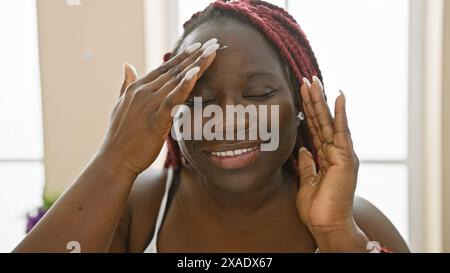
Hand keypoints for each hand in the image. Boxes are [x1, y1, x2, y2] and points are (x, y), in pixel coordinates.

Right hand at [97, 40, 218, 174]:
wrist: (114, 160)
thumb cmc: (119, 136)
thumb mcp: (120, 105)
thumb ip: (126, 84)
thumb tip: (127, 65)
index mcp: (137, 88)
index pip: (164, 68)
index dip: (183, 57)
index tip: (199, 46)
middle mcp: (143, 92)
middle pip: (175, 71)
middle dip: (196, 56)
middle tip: (214, 43)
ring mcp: (149, 104)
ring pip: (177, 80)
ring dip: (196, 65)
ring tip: (212, 52)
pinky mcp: (156, 119)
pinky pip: (173, 99)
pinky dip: (185, 86)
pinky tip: (196, 74)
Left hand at [296, 76, 368, 250]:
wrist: (327, 225)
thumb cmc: (318, 208)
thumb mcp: (306, 182)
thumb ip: (306, 165)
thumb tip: (303, 149)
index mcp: (326, 157)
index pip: (315, 128)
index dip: (308, 111)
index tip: (301, 94)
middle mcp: (336, 152)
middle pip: (322, 121)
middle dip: (314, 100)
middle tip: (307, 79)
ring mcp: (342, 154)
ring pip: (329, 121)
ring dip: (321, 101)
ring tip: (313, 81)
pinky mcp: (345, 158)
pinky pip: (341, 132)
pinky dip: (340, 114)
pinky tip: (338, 96)